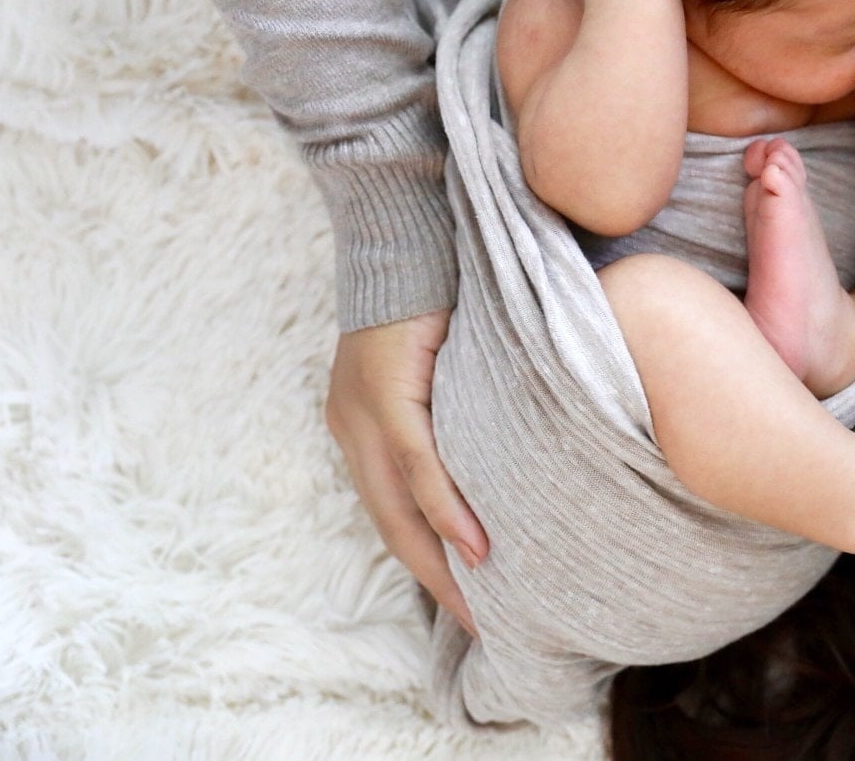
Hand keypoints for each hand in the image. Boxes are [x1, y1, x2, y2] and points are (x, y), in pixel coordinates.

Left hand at [327, 309, 487, 636]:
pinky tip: (475, 545)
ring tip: (482, 603)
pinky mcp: (386, 395)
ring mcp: (362, 414)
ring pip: (399, 507)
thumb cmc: (435, 286)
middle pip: (391, 524)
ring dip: (441, 560)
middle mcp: (351, 427)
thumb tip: (503, 446)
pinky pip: (418, 466)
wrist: (406, 230)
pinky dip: (446, 509)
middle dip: (433, 579)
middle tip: (480, 625)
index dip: (427, 559)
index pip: (392, 509)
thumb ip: (456, 408)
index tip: (467, 601)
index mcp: (360, 424)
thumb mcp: (444, 362)